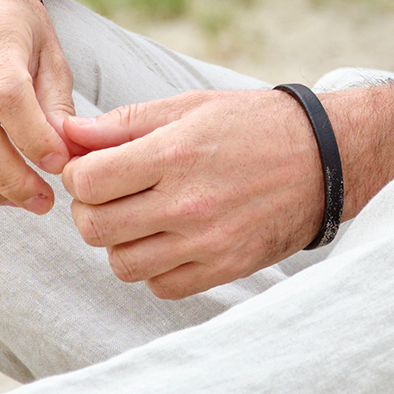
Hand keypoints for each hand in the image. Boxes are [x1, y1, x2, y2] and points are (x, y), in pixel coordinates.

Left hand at [58, 90, 324, 298]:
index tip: (94, 167)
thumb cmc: (253, 125)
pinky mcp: (225, 269)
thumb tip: (68, 132)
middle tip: (111, 194)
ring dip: (120, 242)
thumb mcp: (190, 107)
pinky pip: (160, 286)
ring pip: (122, 264)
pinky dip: (154, 268)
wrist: (325, 159)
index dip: (78, 174)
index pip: (86, 181)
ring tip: (140, 219)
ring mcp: (207, 242)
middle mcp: (188, 203)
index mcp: (174, 153)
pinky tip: (168, 241)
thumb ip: (124, 123)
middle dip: (90, 209)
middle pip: (95, 227)